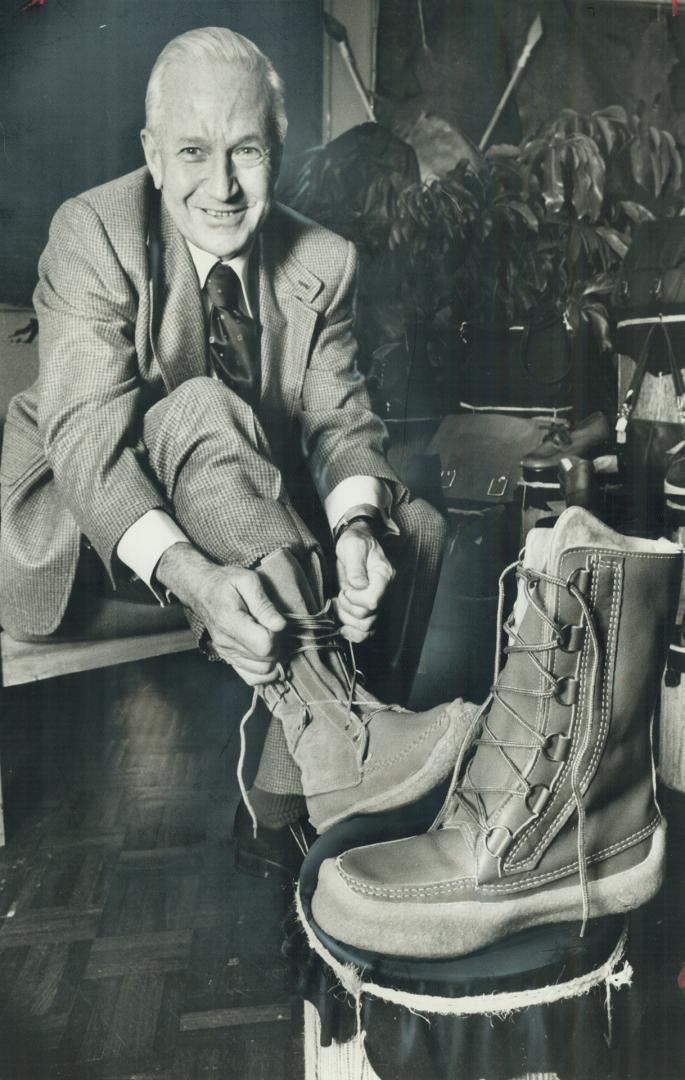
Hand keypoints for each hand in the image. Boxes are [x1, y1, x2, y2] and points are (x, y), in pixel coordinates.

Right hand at [155, 543, 285, 684]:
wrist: (201, 589)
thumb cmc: (226, 582)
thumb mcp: (247, 581)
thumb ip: (264, 604)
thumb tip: (280, 625)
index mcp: (231, 622)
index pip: (265, 645)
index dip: (276, 634)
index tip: (273, 620)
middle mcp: (226, 643)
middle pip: (266, 660)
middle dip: (278, 645)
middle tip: (272, 626)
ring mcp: (226, 653)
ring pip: (262, 671)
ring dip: (273, 656)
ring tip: (269, 636)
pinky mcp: (228, 657)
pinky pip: (251, 676)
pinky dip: (263, 668)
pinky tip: (265, 652)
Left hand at [334, 522, 394, 642]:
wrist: (357, 542)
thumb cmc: (355, 542)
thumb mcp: (353, 547)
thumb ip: (355, 567)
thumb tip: (357, 586)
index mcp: (384, 576)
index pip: (373, 600)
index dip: (355, 599)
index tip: (346, 588)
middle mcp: (385, 592)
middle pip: (368, 617)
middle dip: (348, 608)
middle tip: (341, 593)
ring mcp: (378, 602)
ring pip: (366, 628)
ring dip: (347, 619)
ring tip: (339, 603)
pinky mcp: (369, 609)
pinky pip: (366, 632)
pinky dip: (353, 633)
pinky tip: (342, 627)